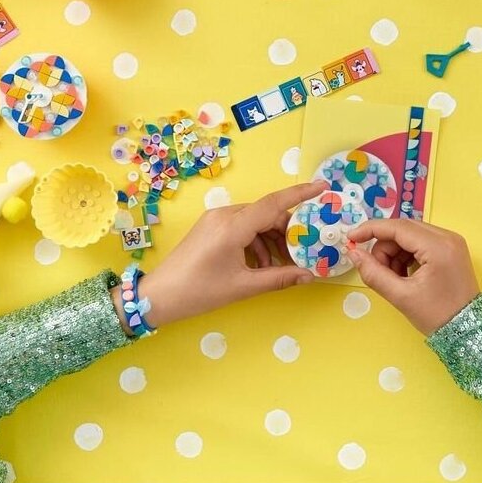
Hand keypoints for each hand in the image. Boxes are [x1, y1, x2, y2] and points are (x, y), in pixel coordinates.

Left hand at [114, 181, 322, 330]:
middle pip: (267, 213)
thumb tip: (309, 276)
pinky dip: (257, 241)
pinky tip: (260, 264)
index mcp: (233, 226)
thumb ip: (279, 278)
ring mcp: (216, 219)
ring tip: (279, 266)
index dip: (301, 194)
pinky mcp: (211, 226)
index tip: (323, 186)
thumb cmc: (199, 292)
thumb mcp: (243, 286)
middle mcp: (225, 215)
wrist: (158, 296)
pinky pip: (243, 226)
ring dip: (272, 240)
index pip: (274, 203)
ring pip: (256, 221)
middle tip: (304, 251)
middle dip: (288, 231)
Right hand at [344, 217, 479, 334]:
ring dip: (395, 253)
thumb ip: (374, 273)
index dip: (371, 229)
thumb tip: (354, 253)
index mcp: (438, 247)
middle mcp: (447, 237)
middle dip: (384, 247)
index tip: (351, 237)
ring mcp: (451, 241)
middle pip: (404, 229)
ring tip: (394, 278)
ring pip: (411, 236)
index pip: (398, 227)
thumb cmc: (436, 315)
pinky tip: (404, 275)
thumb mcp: (401, 296)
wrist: (468, 329)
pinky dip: (407, 255)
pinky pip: (421, 242)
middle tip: (379, 272)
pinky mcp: (451, 249)